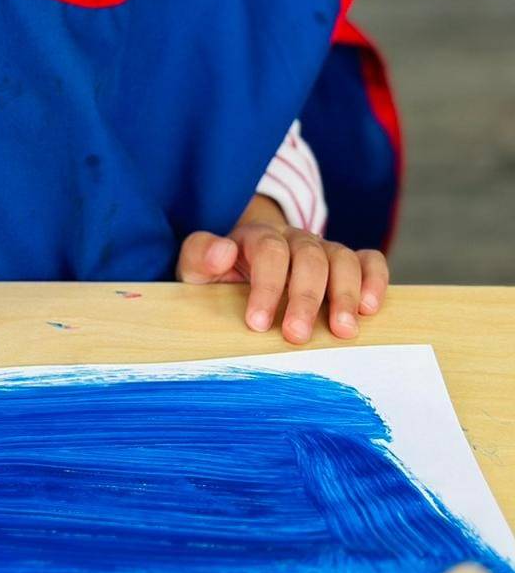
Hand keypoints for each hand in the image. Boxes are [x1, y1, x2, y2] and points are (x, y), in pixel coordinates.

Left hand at [175, 195, 389, 344]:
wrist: (242, 265)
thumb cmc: (220, 275)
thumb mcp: (197, 267)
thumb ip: (201, 256)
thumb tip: (223, 251)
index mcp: (256, 237)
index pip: (268, 251)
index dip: (266, 286)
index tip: (258, 324)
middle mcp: (293, 239)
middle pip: (309, 256)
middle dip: (305, 298)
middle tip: (297, 336)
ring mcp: (322, 250)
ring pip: (342, 258)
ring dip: (345, 294)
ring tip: (343, 331)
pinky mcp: (345, 264)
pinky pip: (368, 260)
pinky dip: (374, 279)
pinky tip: (369, 308)